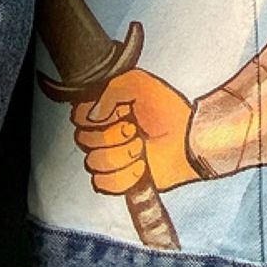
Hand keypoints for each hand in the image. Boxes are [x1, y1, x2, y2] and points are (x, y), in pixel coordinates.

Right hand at [71, 68, 199, 193]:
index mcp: (105, 111)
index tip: (120, 111)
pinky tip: (141, 166)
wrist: (187, 139)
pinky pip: (103, 183)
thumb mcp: (139, 84)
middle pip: (83, 140)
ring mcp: (109, 158)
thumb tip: (92, 116)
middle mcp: (103, 134)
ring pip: (93, 162)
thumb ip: (111, 89)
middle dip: (112, 135)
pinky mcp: (118, 180)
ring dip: (122, 155)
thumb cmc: (167, 110)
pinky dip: (125, 175)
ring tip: (141, 148)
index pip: (78, 116)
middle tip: (134, 129)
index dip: (95, 115)